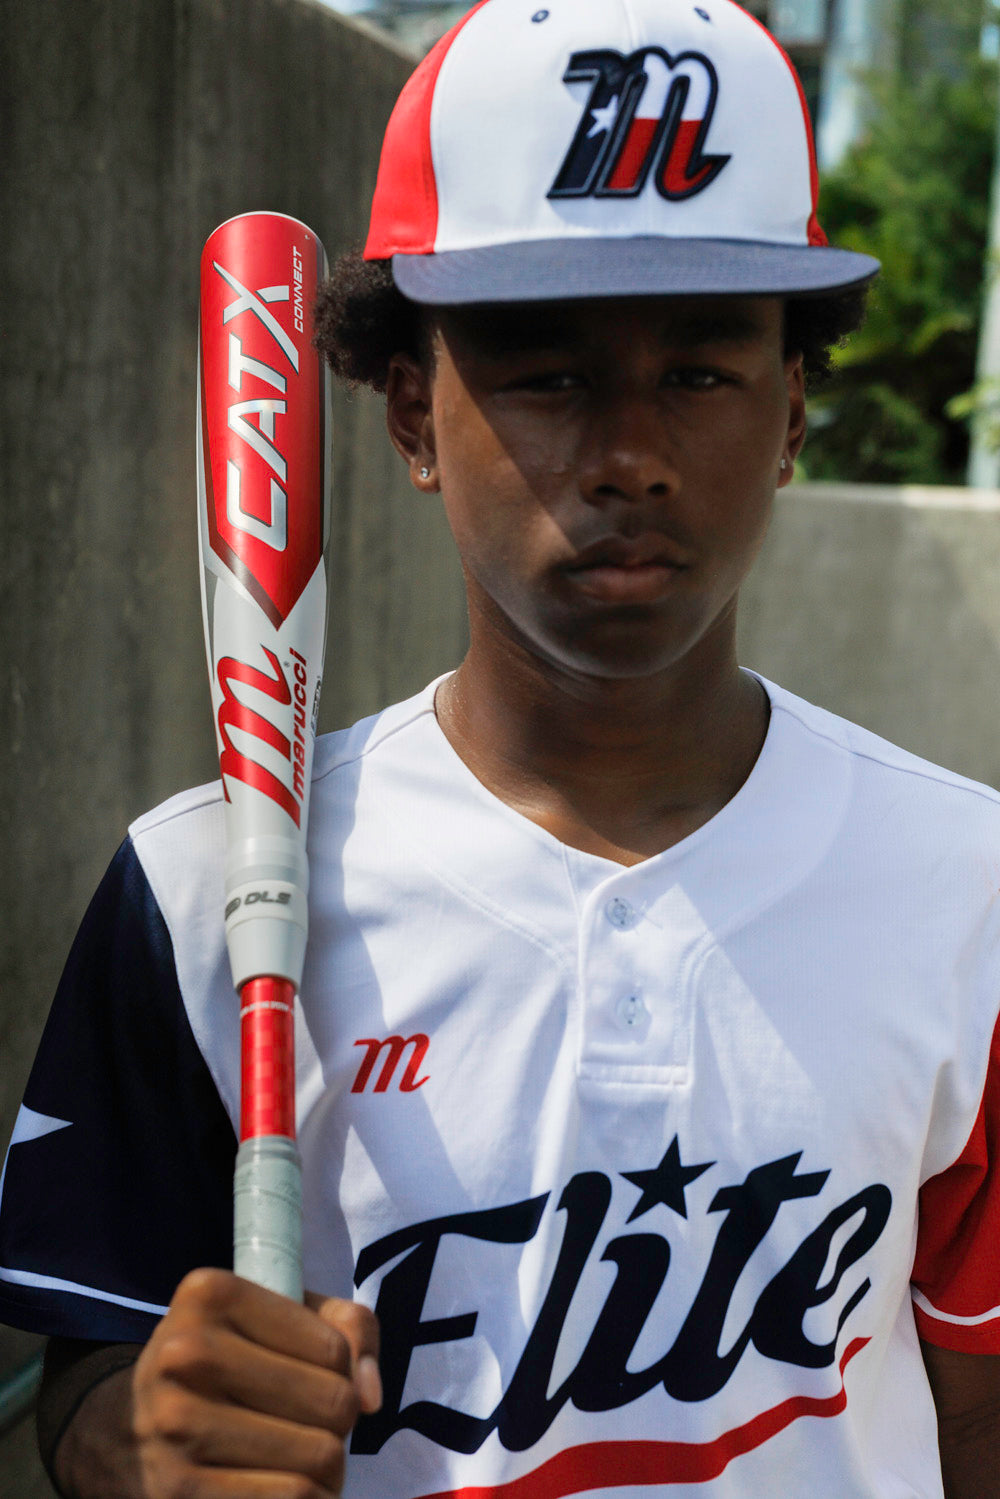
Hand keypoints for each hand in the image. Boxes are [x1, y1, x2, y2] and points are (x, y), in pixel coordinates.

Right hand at [129, 1268, 380, 1497]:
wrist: (124, 1429)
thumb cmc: (224, 1361)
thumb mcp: (278, 1317)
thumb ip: (347, 1329)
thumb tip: (371, 1396)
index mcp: (210, 1294)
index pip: (335, 1349)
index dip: (343, 1371)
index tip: (317, 1377)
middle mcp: (185, 1353)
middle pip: (333, 1404)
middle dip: (340, 1423)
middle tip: (316, 1425)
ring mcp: (176, 1424)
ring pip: (317, 1458)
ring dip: (329, 1468)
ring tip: (306, 1458)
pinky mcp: (177, 1490)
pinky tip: (291, 1488)